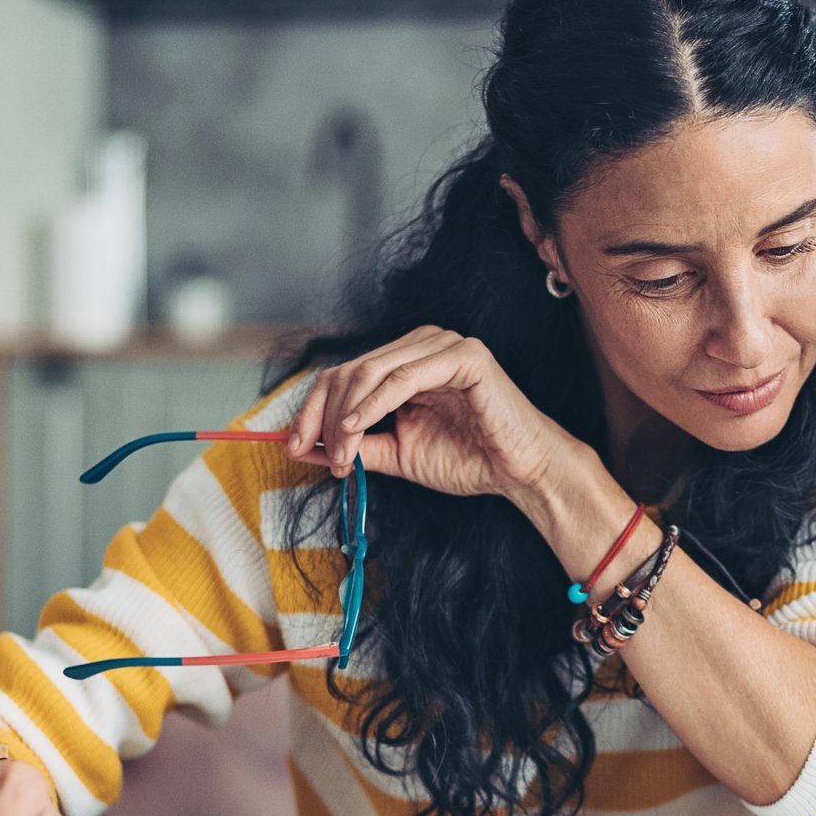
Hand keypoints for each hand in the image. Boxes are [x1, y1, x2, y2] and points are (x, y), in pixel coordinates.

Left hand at [285, 325, 580, 502]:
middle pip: (349, 369)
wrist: (521, 472)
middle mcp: (422, 343)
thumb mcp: (398, 454)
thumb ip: (357, 445)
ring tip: (341, 454)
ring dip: (346, 417)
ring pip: (370, 371)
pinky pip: (404, 376)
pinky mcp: (464, 356)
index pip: (343, 374)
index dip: (312, 409)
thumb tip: (303, 447)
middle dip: (323, 416)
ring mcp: (444, 344)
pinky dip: (373, 404)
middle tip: (316, 455)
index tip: (294, 447)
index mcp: (406, 361)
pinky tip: (356, 430)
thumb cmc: (470, 459)